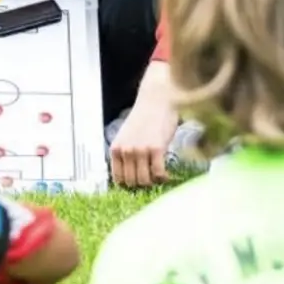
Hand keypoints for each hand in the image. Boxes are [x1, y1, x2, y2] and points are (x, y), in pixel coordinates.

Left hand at [109, 66, 179, 188]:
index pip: (118, 179)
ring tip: (160, 176)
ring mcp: (140, 150)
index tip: (139, 183)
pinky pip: (158, 173)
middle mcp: (125, 151)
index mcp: (116, 149)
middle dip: (143, 184)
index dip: (129, 184)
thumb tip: (132, 174)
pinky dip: (163, 178)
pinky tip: (167, 174)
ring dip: (154, 182)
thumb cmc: (145, 116)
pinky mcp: (156, 148)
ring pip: (145, 180)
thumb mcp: (127, 136)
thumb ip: (126, 152)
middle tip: (152, 179)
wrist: (157, 99)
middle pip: (132, 182)